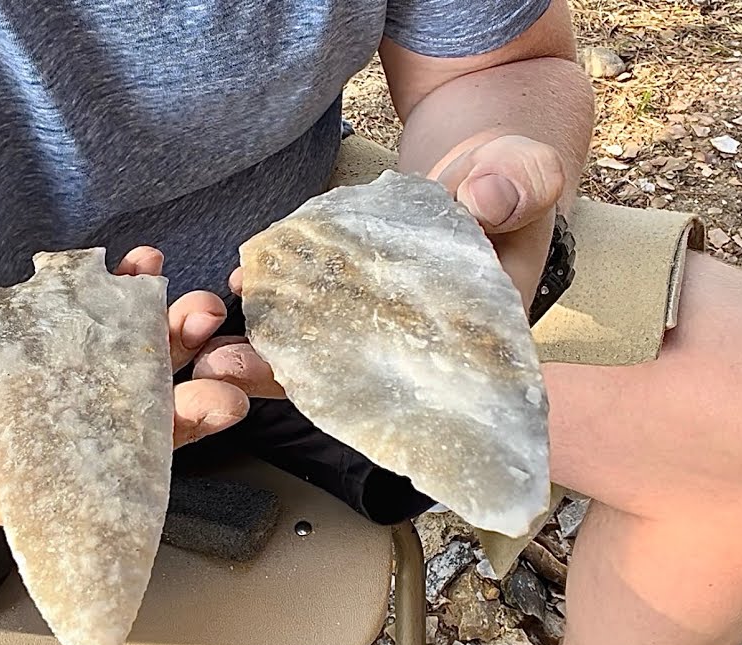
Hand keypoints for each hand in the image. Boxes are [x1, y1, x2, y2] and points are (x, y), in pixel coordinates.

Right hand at [0, 247, 245, 525]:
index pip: (1, 490)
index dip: (74, 487)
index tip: (139, 461)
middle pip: (81, 455)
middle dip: (160, 430)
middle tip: (223, 398)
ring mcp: (19, 407)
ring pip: (102, 402)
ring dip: (162, 362)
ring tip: (203, 314)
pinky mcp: (36, 367)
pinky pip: (92, 351)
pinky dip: (127, 314)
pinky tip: (150, 270)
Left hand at [200, 136, 568, 398]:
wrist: (481, 156)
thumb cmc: (513, 172)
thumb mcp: (527, 171)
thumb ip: (518, 183)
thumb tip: (484, 199)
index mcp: (477, 331)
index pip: (427, 379)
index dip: (371, 390)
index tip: (317, 389)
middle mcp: (423, 337)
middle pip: (356, 375)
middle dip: (292, 379)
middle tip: (230, 373)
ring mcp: (383, 314)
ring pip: (325, 348)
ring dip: (269, 353)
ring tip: (214, 353)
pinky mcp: (355, 286)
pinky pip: (312, 304)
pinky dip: (276, 302)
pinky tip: (238, 290)